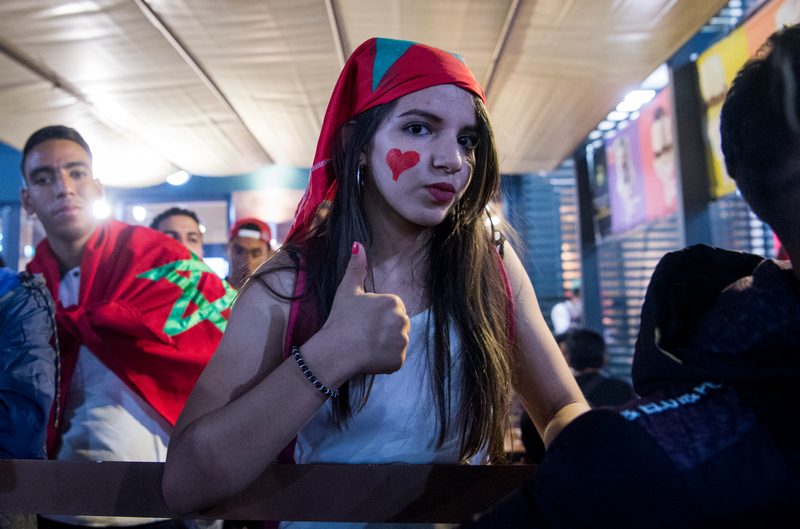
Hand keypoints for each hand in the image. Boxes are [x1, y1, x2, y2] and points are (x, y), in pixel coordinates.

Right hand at [314, 241, 408, 377]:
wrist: (336, 351)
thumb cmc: (341, 319)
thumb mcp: (347, 290)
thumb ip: (356, 267)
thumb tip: (358, 244)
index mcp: (394, 302)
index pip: (391, 309)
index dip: (376, 316)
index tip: (362, 320)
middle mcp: (403, 320)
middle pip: (396, 325)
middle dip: (383, 329)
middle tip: (363, 333)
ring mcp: (403, 342)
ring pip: (397, 342)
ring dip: (385, 345)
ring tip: (365, 345)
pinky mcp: (399, 360)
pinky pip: (395, 359)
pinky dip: (385, 360)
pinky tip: (369, 356)